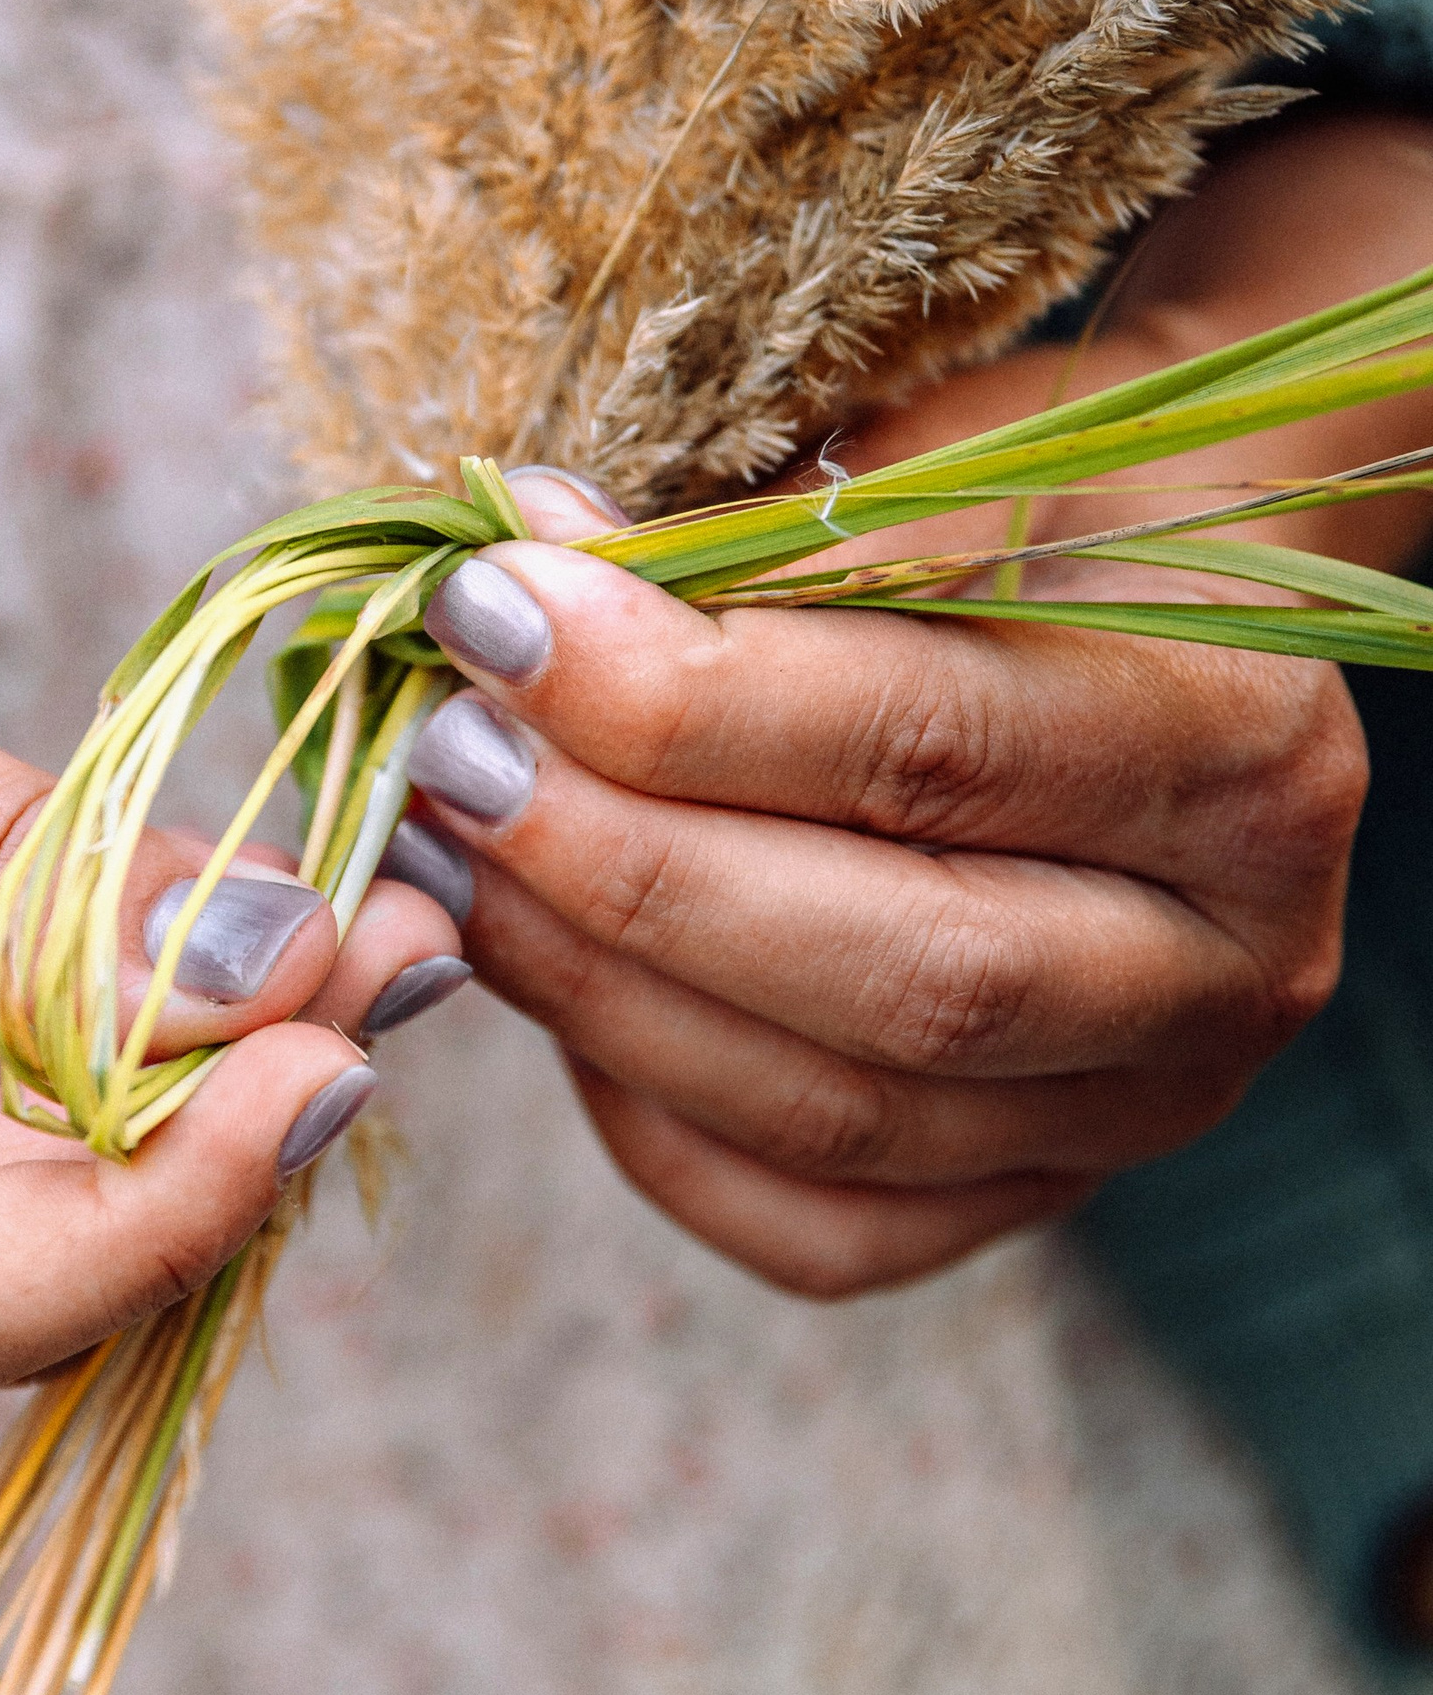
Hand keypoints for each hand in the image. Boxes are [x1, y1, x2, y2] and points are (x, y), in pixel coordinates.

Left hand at [392, 116, 1432, 1295]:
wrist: (1157, 634)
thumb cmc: (1035, 525)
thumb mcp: (946, 471)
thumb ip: (756, 543)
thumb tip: (526, 565)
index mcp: (1242, 744)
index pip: (928, 748)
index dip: (681, 700)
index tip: (495, 612)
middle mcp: (1231, 962)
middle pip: (900, 970)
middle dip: (626, 867)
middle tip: (452, 755)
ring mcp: (1142, 1110)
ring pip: (838, 1111)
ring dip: (599, 987)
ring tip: (451, 853)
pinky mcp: (1035, 1197)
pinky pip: (816, 1224)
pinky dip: (652, 1119)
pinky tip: (554, 987)